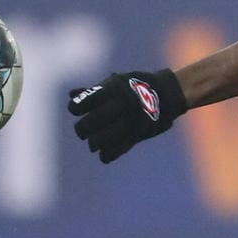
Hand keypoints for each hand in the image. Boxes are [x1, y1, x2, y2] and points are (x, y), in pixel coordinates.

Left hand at [68, 69, 186, 162]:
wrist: (167, 93)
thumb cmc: (135, 86)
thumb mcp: (116, 82)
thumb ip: (94, 91)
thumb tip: (71, 95)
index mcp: (114, 88)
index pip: (88, 100)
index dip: (77, 107)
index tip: (75, 110)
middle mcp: (123, 103)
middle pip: (96, 119)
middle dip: (83, 128)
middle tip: (81, 132)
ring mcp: (132, 118)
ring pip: (106, 136)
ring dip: (95, 143)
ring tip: (93, 144)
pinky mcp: (140, 132)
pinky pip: (120, 147)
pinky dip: (109, 154)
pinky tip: (103, 155)